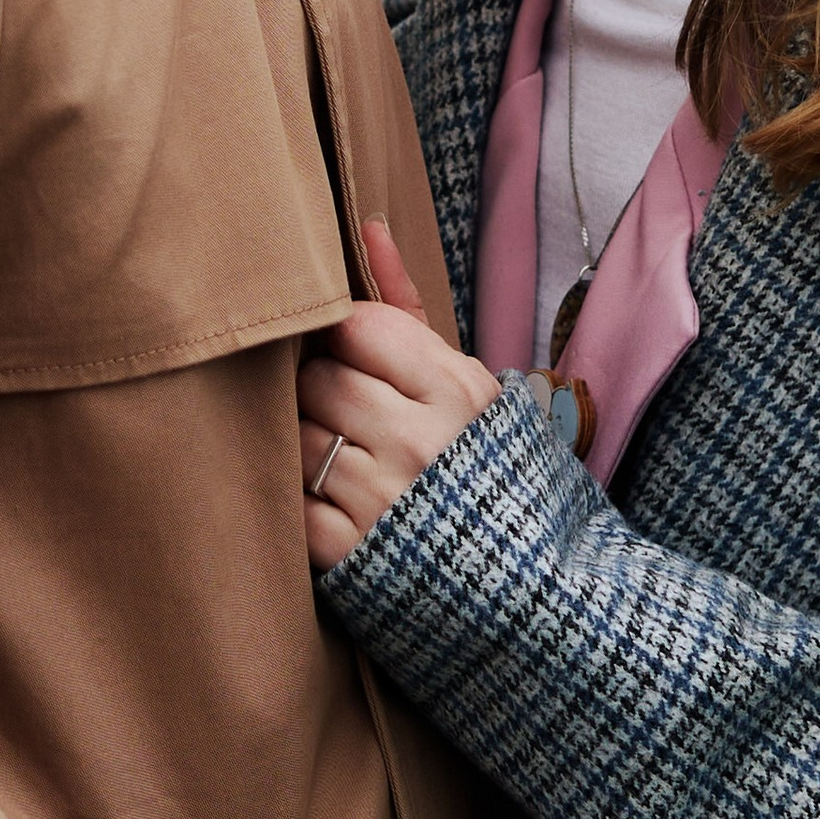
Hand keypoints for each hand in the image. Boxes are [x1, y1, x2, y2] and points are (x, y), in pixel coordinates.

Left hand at [299, 219, 505, 568]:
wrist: (529, 591)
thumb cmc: (484, 470)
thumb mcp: (464, 385)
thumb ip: (407, 306)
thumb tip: (365, 227)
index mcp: (458, 389)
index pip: (356, 325)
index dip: (342, 340)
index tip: (354, 363)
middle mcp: (422, 441)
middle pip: (317, 380)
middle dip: (319, 395)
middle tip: (342, 417)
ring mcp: (385, 500)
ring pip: (293, 438)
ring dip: (303, 447)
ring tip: (338, 462)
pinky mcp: (351, 556)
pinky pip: (289, 503)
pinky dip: (299, 503)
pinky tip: (333, 506)